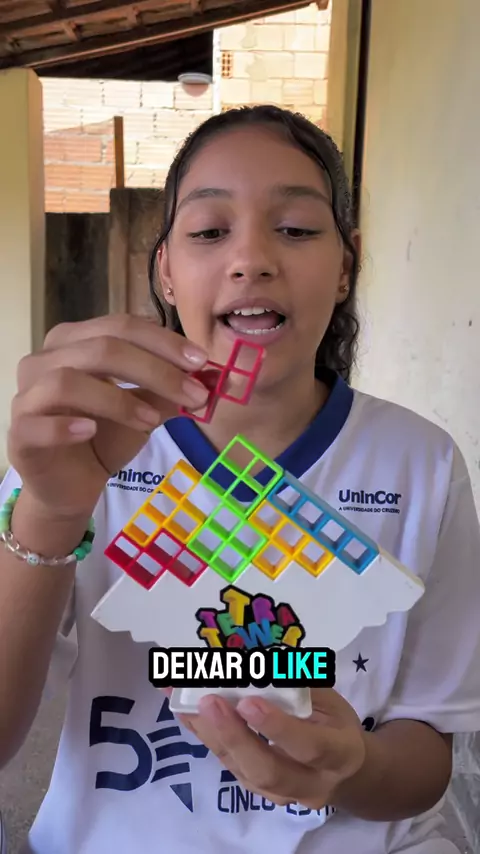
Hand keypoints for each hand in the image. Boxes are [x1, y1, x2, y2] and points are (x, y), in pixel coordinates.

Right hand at [7, 314, 208, 518]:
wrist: (72, 485)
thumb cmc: (104, 438)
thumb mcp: (144, 412)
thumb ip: (167, 391)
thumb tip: (205, 378)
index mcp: (75, 342)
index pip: (121, 326)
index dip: (163, 342)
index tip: (201, 363)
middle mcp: (46, 359)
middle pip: (101, 348)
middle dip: (155, 370)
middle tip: (192, 395)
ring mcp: (27, 394)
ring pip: (67, 381)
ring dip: (117, 399)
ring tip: (151, 420)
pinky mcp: (19, 432)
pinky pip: (37, 422)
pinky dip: (66, 426)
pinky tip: (91, 431)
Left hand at [171, 688, 366, 808]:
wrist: (345, 774)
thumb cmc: (336, 725)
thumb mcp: (332, 701)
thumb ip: (301, 686)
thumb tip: (261, 659)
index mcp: (339, 754)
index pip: (309, 746)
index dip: (278, 727)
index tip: (248, 702)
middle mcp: (311, 783)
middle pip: (267, 770)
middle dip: (234, 736)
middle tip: (209, 702)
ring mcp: (282, 795)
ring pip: (242, 771)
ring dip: (211, 736)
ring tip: (186, 703)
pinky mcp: (258, 792)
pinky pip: (230, 767)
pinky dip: (206, 738)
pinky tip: (186, 713)